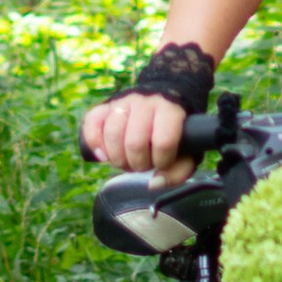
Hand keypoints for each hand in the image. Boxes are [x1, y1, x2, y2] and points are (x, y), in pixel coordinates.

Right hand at [79, 91, 193, 183]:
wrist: (165, 97)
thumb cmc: (176, 130)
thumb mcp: (189, 149)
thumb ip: (179, 171)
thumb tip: (154, 184)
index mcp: (170, 110)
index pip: (163, 141)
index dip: (162, 161)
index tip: (162, 163)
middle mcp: (145, 102)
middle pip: (134, 142)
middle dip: (137, 163)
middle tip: (142, 164)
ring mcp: (123, 101)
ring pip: (112, 133)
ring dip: (117, 157)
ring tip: (126, 160)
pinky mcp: (105, 105)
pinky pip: (91, 123)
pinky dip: (94, 143)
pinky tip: (103, 155)